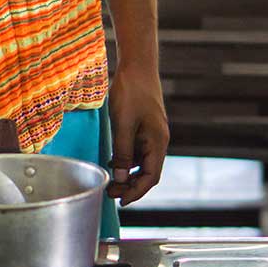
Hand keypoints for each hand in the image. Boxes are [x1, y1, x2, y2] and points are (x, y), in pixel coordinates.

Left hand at [106, 64, 168, 204]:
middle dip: (130, 186)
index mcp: (158, 141)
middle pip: (147, 172)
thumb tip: (120, 179)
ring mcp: (152, 133)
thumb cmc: (131, 91)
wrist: (137, 64)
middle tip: (109, 193)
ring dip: (127, 174)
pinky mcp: (144, 127)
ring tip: (109, 180)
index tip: (120, 201)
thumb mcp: (123, 123)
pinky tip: (111, 161)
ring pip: (141, 162)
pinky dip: (126, 160)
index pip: (151, 177)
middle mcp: (158, 140)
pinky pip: (137, 150)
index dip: (136, 192)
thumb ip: (122, 152)